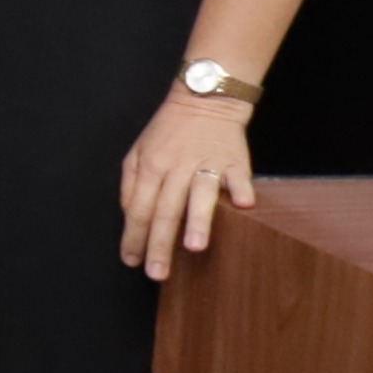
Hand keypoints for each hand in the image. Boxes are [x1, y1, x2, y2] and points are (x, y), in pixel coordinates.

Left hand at [119, 87, 252, 281]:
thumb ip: (130, 184)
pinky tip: (243, 205)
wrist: (204, 99)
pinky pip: (237, 176)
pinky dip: (241, 188)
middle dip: (159, 244)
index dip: (133, 236)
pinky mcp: (233, 160)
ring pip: (199, 194)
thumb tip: (129, 216)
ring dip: (197, 220)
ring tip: (195, 247)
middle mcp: (175, 167)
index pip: (138, 209)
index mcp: (150, 167)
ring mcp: (206, 163)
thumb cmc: (169, 132)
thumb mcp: (138, 152)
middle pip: (164, 210)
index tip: (131, 261)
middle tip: (157, 272)